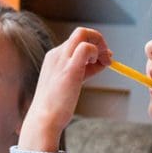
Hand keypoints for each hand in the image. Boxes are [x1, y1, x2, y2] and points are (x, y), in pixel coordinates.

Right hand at [18, 27, 111, 151]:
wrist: (44, 120)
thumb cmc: (56, 106)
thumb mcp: (70, 83)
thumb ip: (84, 70)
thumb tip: (102, 62)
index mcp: (54, 57)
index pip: (77, 42)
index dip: (93, 47)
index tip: (102, 61)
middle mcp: (56, 54)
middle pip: (81, 32)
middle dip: (98, 40)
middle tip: (107, 59)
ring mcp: (62, 60)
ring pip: (83, 34)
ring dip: (99, 44)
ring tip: (105, 63)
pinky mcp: (70, 69)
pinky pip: (86, 47)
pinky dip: (97, 52)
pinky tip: (100, 66)